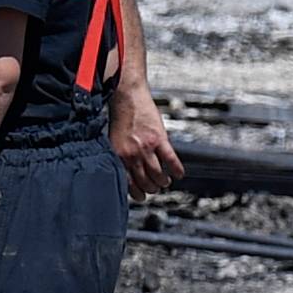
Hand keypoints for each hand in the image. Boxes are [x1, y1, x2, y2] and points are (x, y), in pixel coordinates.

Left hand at [113, 84, 183, 201]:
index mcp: (118, 155)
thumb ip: (119, 155)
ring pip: (157, 174)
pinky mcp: (160, 139)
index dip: (136, 193)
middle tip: (154, 189)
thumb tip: (123, 171)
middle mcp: (132, 154)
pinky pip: (170, 159)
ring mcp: (147, 147)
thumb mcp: (113, 139)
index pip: (128, 183)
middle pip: (144, 181)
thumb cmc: (120, 115)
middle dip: (151, 189)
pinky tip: (179, 174)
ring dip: (162, 182)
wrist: (127, 95)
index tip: (140, 196)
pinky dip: (176, 169)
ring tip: (165, 182)